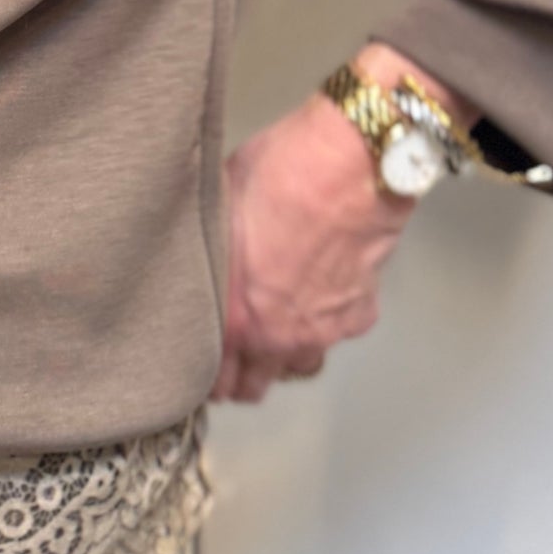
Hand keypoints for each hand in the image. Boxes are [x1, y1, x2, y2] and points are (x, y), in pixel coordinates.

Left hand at [209, 42, 472, 402]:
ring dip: (283, 354)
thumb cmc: (276, 178)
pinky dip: (324, 321)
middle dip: (241, 376)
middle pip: (257, 386)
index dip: (205, 376)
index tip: (197, 365)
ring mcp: (324, 330)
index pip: (216, 379)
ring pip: (298, 365)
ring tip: (273, 326)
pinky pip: (334, 332)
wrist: (348, 167)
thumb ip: (209, 260)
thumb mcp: (216, 214)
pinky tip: (315, 292)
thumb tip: (193, 265)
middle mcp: (281, 338)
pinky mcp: (358, 313)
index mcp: (237, 319)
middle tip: (232, 355)